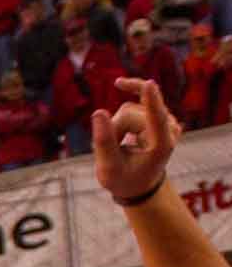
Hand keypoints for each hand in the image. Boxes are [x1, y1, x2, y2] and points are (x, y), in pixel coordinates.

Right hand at [94, 78, 179, 202]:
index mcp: (162, 146)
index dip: (151, 101)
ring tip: (119, 146)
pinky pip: (135, 100)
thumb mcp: (109, 168)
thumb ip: (104, 142)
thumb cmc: (124, 179)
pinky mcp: (157, 111)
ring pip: (128, 108)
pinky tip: (119, 83)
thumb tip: (98, 112)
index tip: (149, 84)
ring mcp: (164, 118)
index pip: (156, 119)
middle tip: (112, 152)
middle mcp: (169, 128)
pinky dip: (123, 105)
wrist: (139, 183)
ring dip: (116, 126)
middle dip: (113, 129)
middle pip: (129, 114)